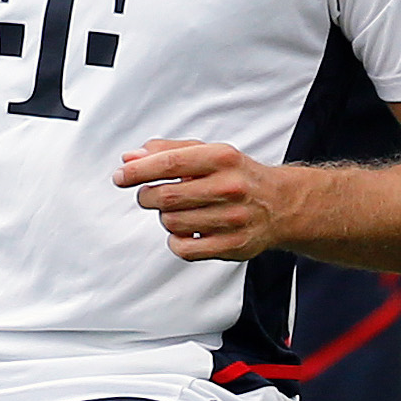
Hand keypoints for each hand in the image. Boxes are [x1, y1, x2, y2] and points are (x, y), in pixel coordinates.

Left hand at [116, 140, 296, 261]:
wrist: (281, 205)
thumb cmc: (237, 176)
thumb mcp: (208, 153)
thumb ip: (168, 152)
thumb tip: (130, 158)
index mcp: (222, 158)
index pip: (169, 163)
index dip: (138, 171)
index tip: (120, 176)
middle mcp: (230, 187)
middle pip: (165, 196)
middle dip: (147, 196)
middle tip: (150, 195)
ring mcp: (232, 219)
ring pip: (171, 222)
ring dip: (165, 217)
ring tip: (179, 211)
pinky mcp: (232, 246)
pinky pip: (182, 248)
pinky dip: (175, 240)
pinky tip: (186, 231)